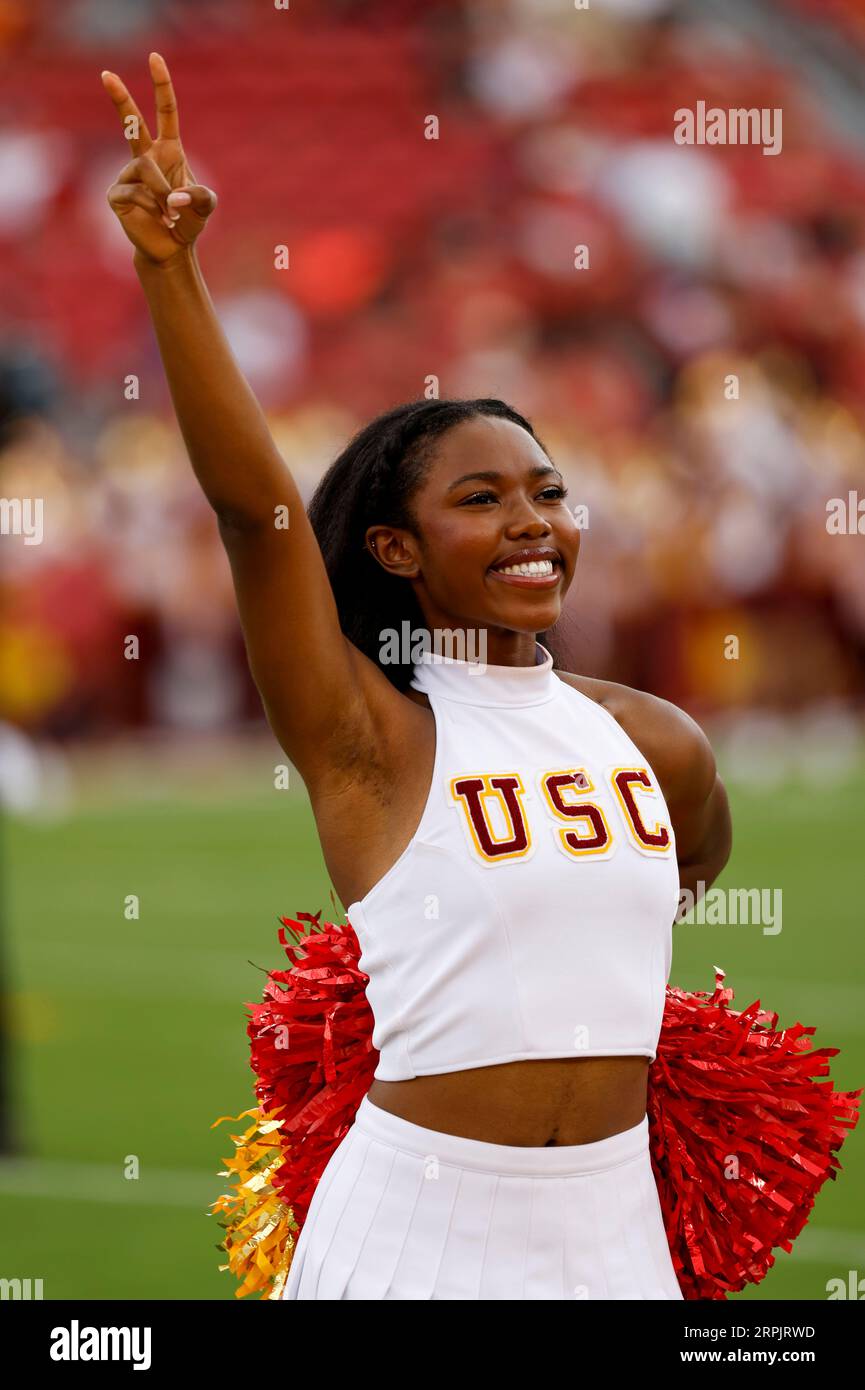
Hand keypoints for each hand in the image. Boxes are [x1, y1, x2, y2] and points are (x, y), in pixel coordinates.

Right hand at [102, 52, 216, 264]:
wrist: (172, 248)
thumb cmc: (189, 220)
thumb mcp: (205, 206)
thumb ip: (200, 197)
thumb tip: (174, 198)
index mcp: (168, 150)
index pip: (165, 112)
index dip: (161, 86)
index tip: (155, 59)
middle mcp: (146, 157)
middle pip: (132, 122)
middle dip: (120, 98)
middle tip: (107, 74)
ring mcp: (128, 175)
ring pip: (144, 170)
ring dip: (163, 194)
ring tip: (172, 213)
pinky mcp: (117, 195)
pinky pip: (134, 193)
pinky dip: (153, 208)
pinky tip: (161, 219)